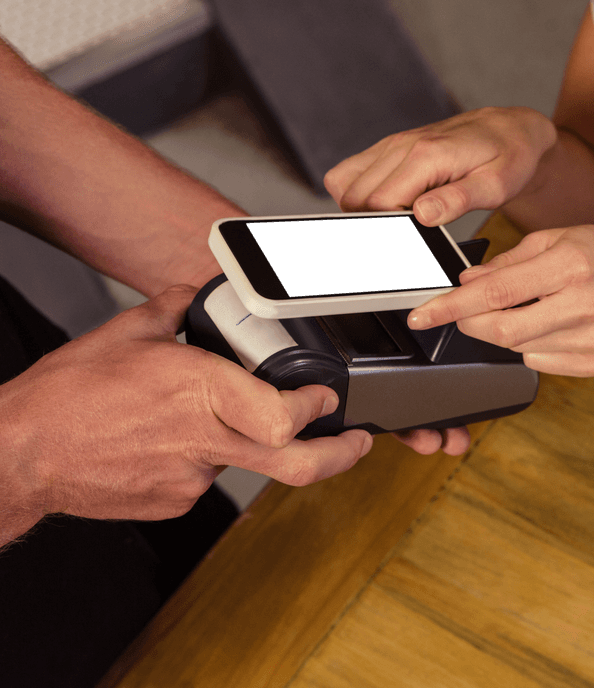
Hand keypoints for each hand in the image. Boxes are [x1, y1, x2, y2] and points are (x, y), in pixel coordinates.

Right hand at [0, 285, 373, 541]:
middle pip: (294, 463)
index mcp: (197, 389)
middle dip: (339, 455)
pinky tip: (168, 443)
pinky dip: (203, 458)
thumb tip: (198, 292)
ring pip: (245, 462)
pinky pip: (208, 478)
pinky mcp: (176, 502)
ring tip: (197, 423)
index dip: (315, 409)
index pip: (282, 415)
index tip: (327, 397)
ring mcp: (190, 477)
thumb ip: (176, 309)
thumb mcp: (126, 333)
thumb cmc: (66, 396)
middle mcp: (202, 438)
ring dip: (243, 444)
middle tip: (358, 441)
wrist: (20, 454)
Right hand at [323, 107, 556, 224]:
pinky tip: (386, 206)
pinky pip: (350, 171)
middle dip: (372, 224)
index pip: (379, 203)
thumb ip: (458, 200)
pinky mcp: (389, 147)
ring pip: (344, 184)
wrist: (511, 129)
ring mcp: (393, 144)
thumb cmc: (509, 157)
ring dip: (360, 209)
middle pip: (356, 197)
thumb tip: (422, 216)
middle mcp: (403, 145)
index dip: (388, 230)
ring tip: (395, 223)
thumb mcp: (496, 186)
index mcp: (428, 155)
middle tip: (403, 238)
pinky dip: (357, 193)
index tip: (406, 245)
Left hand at [406, 226, 593, 375]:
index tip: (421, 314)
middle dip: (470, 324)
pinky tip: (553, 325)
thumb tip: (465, 283)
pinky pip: (542, 363)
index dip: (451, 306)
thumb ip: (507, 262)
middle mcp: (585, 304)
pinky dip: (533, 346)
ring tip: (531, 307)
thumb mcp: (555, 239)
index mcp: (571, 264)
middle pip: (503, 332)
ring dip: (506, 332)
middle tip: (461, 313)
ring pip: (520, 349)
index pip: (495, 293)